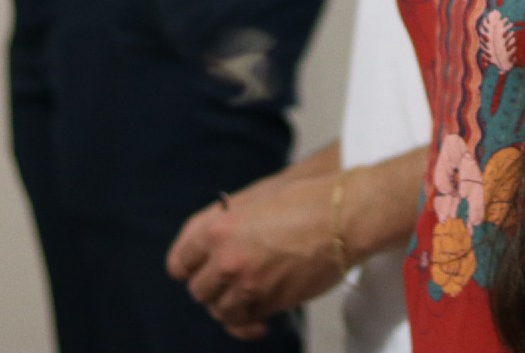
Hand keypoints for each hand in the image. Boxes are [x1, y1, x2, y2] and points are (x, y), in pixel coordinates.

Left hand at [166, 170, 351, 337]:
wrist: (345, 217)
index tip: (195, 270)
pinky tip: (258, 322)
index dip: (187, 267)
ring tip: (243, 297)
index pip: (180, 261)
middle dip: (211, 286)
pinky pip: (244, 322)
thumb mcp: (256, 199)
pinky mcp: (270, 302)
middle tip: (227, 280)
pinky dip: (247, 324)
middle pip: (198, 289)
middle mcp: (226, 259)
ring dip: (228, 306)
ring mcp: (248, 284)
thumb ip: (226, 223)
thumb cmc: (306, 200)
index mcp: (218, 228)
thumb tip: (211, 245)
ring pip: (219, 310)